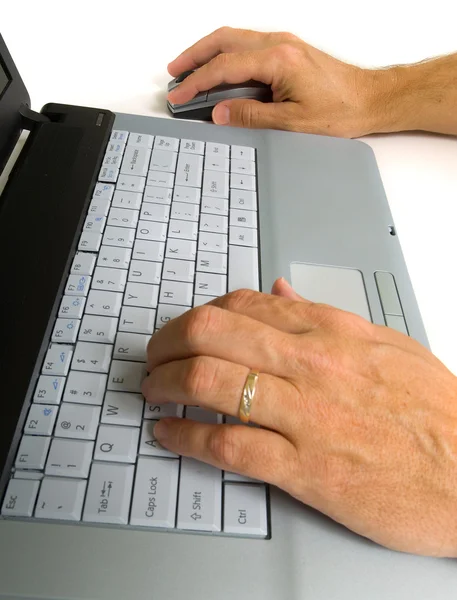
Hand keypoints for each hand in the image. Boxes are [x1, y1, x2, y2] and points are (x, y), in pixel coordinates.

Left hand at [143, 279, 456, 556]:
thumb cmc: (435, 410)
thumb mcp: (385, 343)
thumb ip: (325, 314)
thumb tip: (279, 290)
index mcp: (329, 330)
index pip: (240, 305)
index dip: (197, 316)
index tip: (183, 331)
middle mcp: (311, 363)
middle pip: (210, 333)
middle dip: (166, 343)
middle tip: (153, 358)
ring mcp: (305, 415)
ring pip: (209, 382)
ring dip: (165, 385)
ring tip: (152, 392)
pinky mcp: (305, 468)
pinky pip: (227, 445)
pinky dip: (185, 437)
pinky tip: (169, 434)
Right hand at [167, 27, 394, 136]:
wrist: (369, 99)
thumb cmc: (340, 111)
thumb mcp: (292, 123)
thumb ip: (252, 116)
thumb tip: (220, 113)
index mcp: (278, 60)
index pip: (224, 67)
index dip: (197, 81)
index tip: (179, 93)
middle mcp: (279, 44)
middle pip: (223, 40)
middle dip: (194, 56)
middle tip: (174, 73)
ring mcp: (283, 44)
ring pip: (234, 39)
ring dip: (208, 51)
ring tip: (189, 69)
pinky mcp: (288, 50)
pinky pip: (247, 45)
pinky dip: (226, 54)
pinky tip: (220, 69)